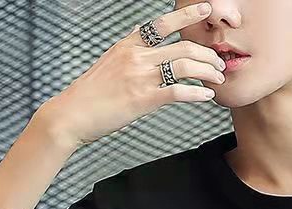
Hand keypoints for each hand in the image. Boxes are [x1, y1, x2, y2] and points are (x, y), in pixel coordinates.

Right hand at [38, 1, 225, 148]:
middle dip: (207, 54)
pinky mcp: (143, 99)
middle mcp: (136, 56)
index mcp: (128, 45)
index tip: (206, 9)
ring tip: (217, 79)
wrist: (72, 114)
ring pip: (184, 66)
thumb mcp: (109, 61)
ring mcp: (140, 77)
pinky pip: (177, 91)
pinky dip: (196, 93)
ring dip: (207, 72)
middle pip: (182, 47)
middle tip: (219, 64)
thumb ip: (129, 48)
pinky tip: (206, 96)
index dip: (187, 14)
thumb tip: (141, 33)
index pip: (162, 23)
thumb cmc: (90, 95)